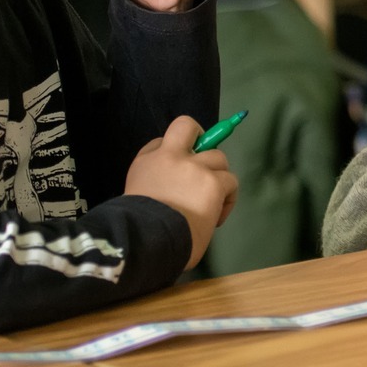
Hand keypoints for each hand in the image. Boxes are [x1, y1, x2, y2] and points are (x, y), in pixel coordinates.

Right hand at [125, 116, 237, 269]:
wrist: (147, 240)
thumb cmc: (138, 227)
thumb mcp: (136, 197)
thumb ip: (155, 182)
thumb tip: (175, 189)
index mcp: (146, 162)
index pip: (161, 140)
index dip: (174, 151)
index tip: (178, 169)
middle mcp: (169, 157)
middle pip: (188, 127)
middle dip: (201, 139)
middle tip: (204, 166)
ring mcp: (194, 166)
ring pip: (218, 157)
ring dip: (218, 177)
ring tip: (211, 202)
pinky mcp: (213, 181)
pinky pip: (231, 181)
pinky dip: (228, 198)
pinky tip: (216, 216)